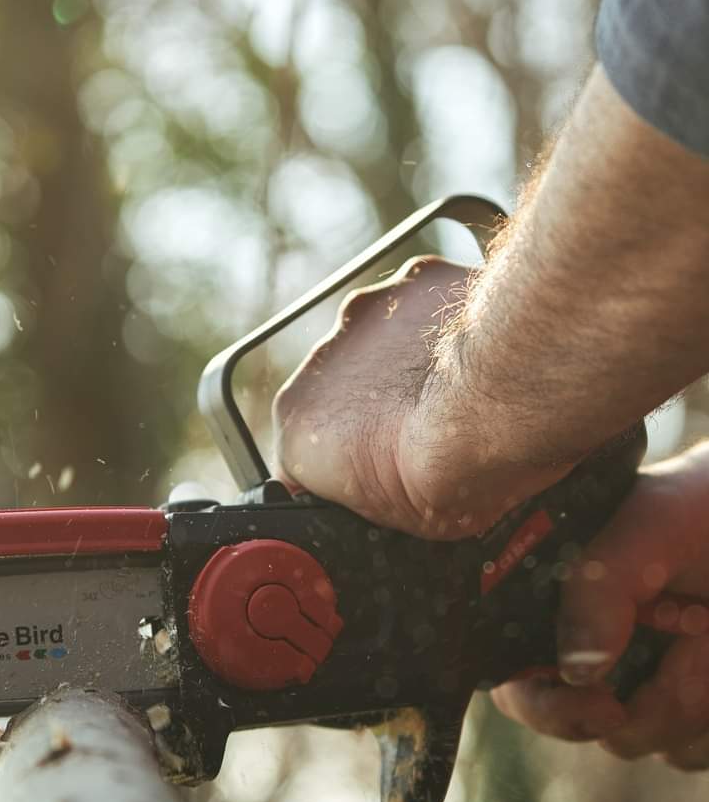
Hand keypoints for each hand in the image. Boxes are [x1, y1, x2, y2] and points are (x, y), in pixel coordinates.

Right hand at [273, 255, 567, 538]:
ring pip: (382, 342)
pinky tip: (487, 351)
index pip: (306, 452)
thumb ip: (372, 495)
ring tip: (464, 391)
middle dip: (380, 408)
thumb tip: (392, 491)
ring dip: (410, 362)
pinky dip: (450, 324)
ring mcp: (364, 316)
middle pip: (342, 391)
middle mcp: (319, 363)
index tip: (386, 477)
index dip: (349, 466)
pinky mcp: (414, 279)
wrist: (504, 402)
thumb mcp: (402, 523)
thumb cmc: (454, 470)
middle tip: (432, 436)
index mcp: (297, 428)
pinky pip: (427, 303)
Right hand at [492, 441, 708, 767]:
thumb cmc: (696, 510)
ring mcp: (637, 686)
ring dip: (691, 697)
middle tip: (692, 655)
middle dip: (647, 700)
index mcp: (549, 610)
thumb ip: (596, 589)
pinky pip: (690, 750)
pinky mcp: (686, 713)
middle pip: (584, 724)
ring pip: (645, 741)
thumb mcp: (645, 530)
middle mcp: (584, 654)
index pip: (516, 684)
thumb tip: (578, 672)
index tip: (605, 704)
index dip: (548, 707)